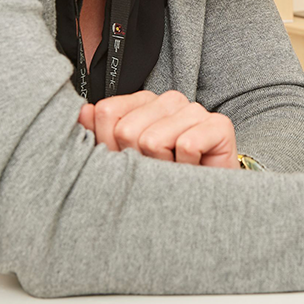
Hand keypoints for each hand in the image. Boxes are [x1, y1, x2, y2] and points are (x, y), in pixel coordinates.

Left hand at [78, 90, 237, 168]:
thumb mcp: (125, 160)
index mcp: (144, 102)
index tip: (130, 160)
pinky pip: (187, 145)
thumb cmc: (163, 180)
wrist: (203, 204)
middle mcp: (170, 100)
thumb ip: (101, 136)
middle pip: (127, 130)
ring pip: (153, 140)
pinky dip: (186, 166)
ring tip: (174, 171)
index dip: (110, 145)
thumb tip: (84, 111)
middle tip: (156, 169)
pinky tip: (192, 169)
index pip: (107, 111)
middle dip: (137, 160)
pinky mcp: (219, 124)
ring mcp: (195, 110)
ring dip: (162, 166)